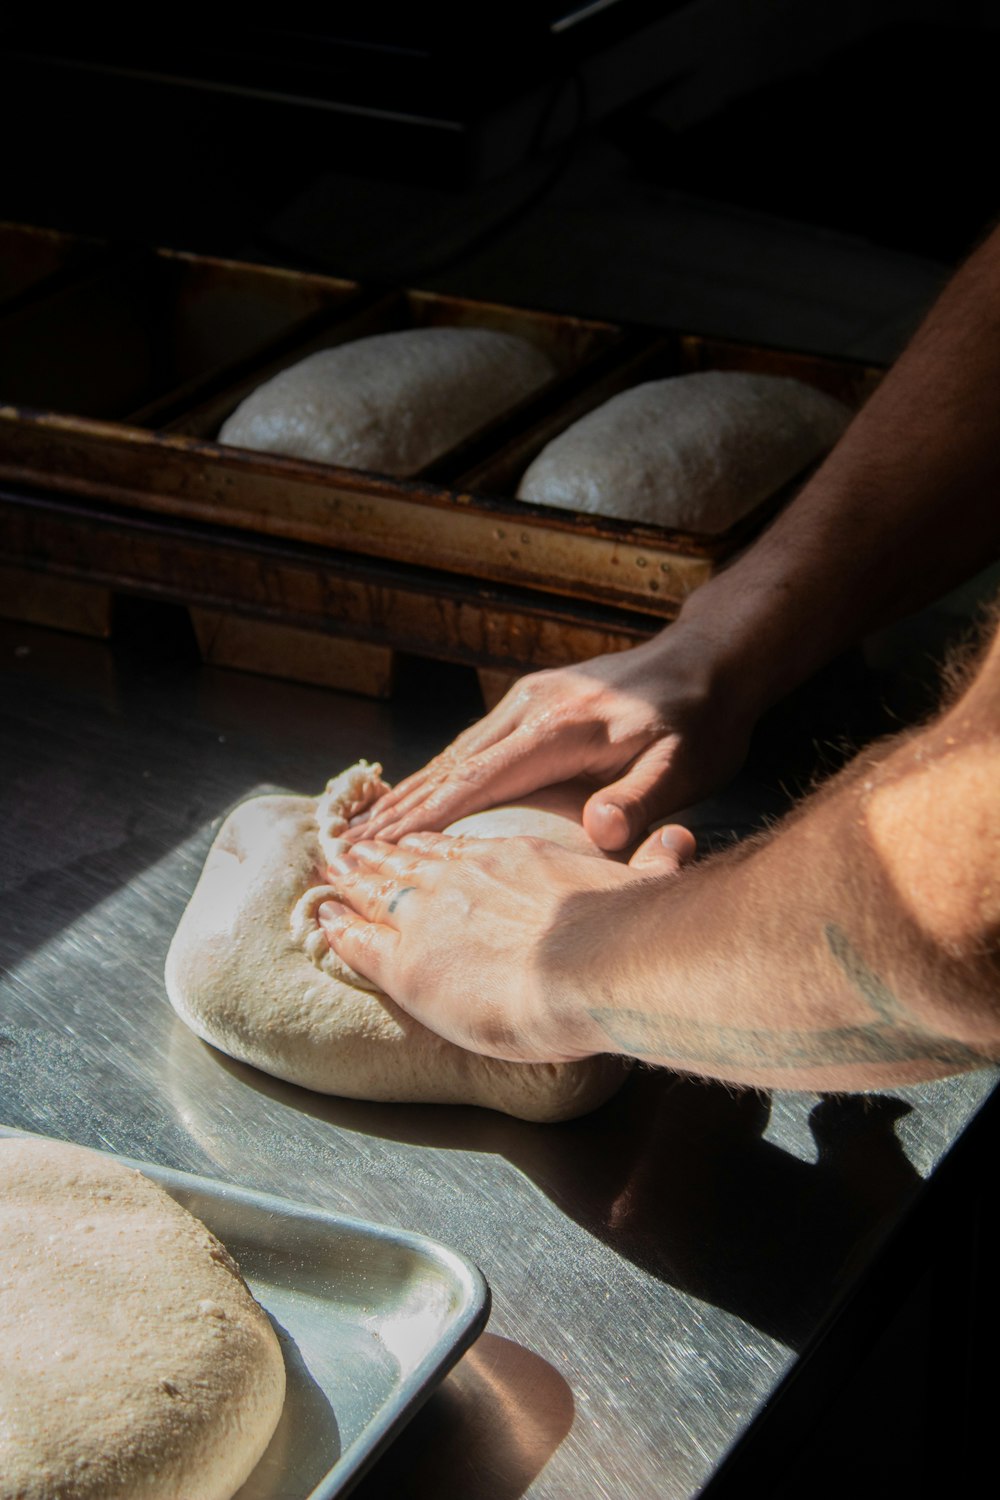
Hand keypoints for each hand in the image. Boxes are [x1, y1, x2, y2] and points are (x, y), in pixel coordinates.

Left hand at [319, 823, 695, 1061]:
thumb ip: (658, 860)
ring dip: (349, 878)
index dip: (433, 843)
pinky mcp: (406, 961)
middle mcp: (464, 877)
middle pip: (411, 859)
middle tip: (350, 844)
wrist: (595, 965)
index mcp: (515, 860)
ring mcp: (429, 914)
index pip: (461, 847)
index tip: (414, 837)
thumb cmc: (627, 931)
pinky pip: (357, 938)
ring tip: (328, 868)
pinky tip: (322, 920)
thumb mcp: (648, 881)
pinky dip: (337, 927)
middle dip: (380, 852)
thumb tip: (682, 838)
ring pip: (375, 887)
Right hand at [348, 633, 752, 851]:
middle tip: (344, 848)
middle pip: (449, 765)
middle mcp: (530, 707)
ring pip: (455, 752)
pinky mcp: (535, 700)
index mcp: (557, 728)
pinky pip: (473, 744)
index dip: (424, 816)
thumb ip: (641, 802)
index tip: (378, 846)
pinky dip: (438, 773)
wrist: (713, 660)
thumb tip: (600, 832)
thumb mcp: (687, 768)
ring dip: (409, 791)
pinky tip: (418, 795)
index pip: (475, 780)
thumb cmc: (702, 723)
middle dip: (396, 809)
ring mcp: (529, 699)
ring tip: (364, 828)